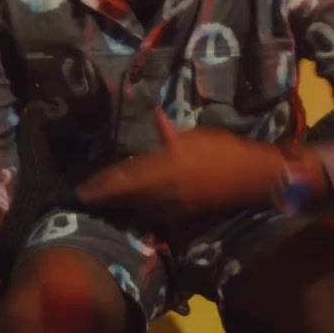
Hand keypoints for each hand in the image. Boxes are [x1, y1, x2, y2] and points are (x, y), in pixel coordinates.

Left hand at [76, 108, 286, 217]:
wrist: (251, 177)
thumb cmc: (224, 150)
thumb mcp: (195, 136)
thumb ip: (170, 134)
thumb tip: (155, 117)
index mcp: (163, 167)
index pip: (124, 178)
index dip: (101, 185)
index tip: (82, 191)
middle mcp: (163, 190)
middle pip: (127, 197)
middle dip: (107, 197)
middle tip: (87, 197)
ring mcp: (174, 206)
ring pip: (140, 207)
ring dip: (123, 205)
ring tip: (106, 202)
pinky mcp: (185, 215)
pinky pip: (157, 213)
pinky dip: (144, 210)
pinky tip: (137, 208)